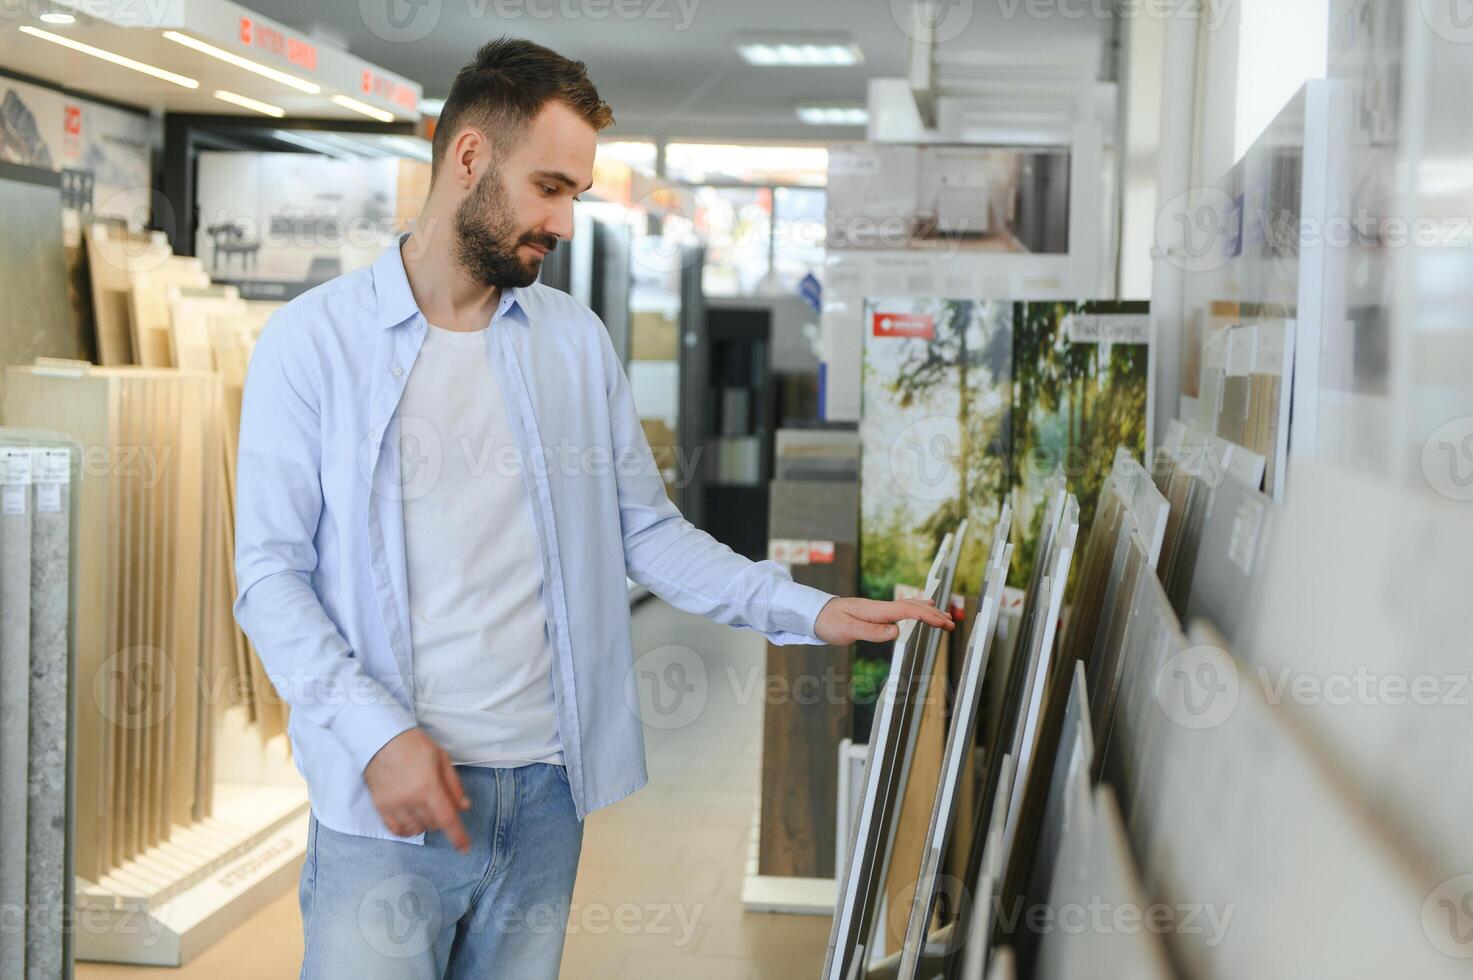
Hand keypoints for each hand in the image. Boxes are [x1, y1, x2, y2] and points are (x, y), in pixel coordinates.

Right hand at [363, 728, 472, 852]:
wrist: (381, 739)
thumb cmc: (415, 745)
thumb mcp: (442, 759)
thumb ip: (454, 786)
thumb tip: (464, 807)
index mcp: (428, 787)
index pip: (447, 820)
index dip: (458, 836)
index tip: (465, 848)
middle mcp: (410, 800)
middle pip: (433, 825)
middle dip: (442, 818)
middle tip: (442, 804)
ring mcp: (393, 805)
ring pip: (415, 830)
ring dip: (425, 824)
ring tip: (425, 809)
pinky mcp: (380, 807)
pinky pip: (395, 830)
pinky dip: (407, 829)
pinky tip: (411, 819)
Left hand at [814, 596, 954, 645]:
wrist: (813, 614)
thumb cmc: (828, 622)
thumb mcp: (847, 630)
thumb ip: (871, 632)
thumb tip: (896, 632)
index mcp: (876, 610)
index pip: (907, 610)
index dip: (927, 616)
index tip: (942, 623)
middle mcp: (879, 607)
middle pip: (912, 606)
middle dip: (933, 614)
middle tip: (951, 624)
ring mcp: (877, 609)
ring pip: (908, 606)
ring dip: (927, 611)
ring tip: (944, 617)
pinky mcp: (874, 613)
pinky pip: (900, 609)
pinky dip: (916, 609)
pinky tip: (921, 608)